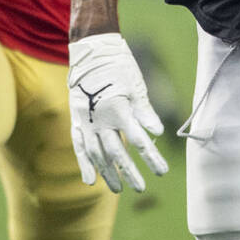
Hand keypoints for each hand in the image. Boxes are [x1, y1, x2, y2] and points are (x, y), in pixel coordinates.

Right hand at [67, 32, 168, 192]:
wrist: (91, 51)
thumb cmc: (119, 67)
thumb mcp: (137, 87)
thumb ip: (145, 112)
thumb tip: (157, 133)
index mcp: (119, 109)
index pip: (138, 141)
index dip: (151, 158)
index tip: (162, 171)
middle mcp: (100, 118)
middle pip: (116, 152)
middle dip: (129, 172)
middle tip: (140, 188)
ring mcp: (86, 120)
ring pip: (96, 153)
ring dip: (107, 172)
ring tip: (117, 189)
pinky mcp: (77, 119)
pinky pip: (79, 145)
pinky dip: (83, 163)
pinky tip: (89, 180)